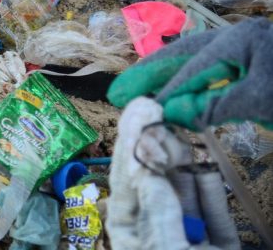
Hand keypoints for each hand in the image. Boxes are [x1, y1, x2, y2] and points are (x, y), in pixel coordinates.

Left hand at [106, 97, 238, 248]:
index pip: (127, 179)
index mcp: (131, 231)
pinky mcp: (219, 244)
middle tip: (161, 112)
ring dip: (186, 161)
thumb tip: (149, 171)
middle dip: (160, 145)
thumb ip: (158, 212)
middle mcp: (156, 229)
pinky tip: (209, 164)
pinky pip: (216, 212)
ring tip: (181, 132)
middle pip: (157, 179)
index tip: (139, 109)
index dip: (132, 142)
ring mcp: (189, 235)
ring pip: (187, 190)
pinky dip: (213, 188)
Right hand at [107, 18, 272, 129]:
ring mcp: (245, 46)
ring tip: (134, 90)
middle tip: (118, 93)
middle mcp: (236, 36)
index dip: (166, 93)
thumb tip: (168, 112)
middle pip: (183, 53)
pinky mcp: (252, 61)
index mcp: (239, 38)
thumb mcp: (262, 100)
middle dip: (150, 74)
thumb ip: (213, 105)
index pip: (193, 68)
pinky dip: (188, 81)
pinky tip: (173, 91)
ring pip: (193, 59)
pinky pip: (210, 68)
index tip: (140, 113)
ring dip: (165, 77)